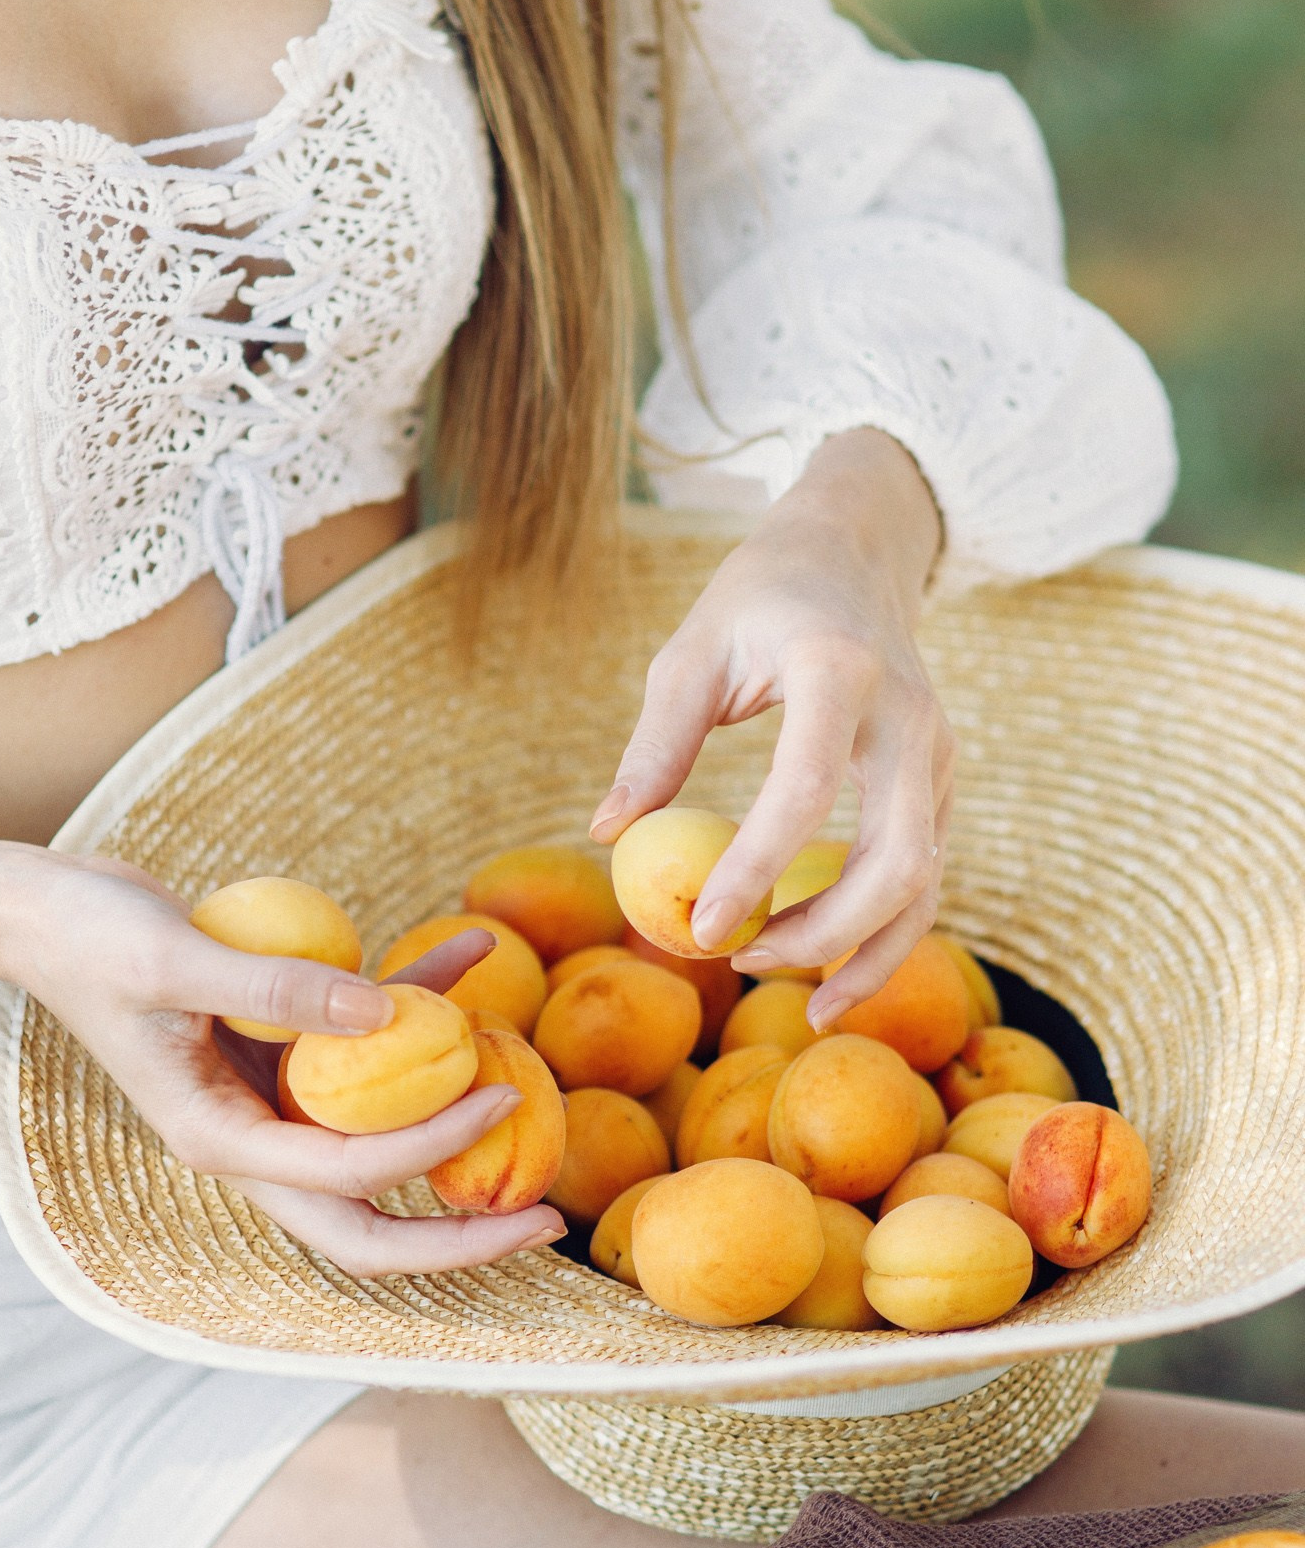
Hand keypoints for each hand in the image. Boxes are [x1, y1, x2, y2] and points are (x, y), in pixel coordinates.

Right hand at [0, 856, 565, 1275]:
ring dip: (451, 1129)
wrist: (49, 911)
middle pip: (369, 1221)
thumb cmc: (93, 937)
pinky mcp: (278, 1053)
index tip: (498, 1096)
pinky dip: (416, 1008)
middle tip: (549, 1224)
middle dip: (460, 1236)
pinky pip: (362, 1050)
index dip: (431, 1150)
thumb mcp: (175, 958)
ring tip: (534, 1102)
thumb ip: (277, 987)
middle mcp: (251, 1140)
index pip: (350, 1178)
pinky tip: (472, 958)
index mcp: (221, 1142)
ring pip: (377, 1148)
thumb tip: (389, 1015)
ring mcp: (267, 1103)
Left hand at [589, 429, 949, 1026]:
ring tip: (794, 996)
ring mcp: (938, 753)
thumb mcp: (692, 651)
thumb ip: (656, 743)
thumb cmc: (760, 598)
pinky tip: (827, 969)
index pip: (805, 790)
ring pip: (925, 880)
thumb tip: (606, 835)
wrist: (855, 551)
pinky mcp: (942, 781)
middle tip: (740, 960)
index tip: (699, 928)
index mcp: (840, 671)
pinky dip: (883, 932)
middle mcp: (909, 717)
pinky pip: (926, 874)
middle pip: (894, 858)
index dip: (755, 869)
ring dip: (863, 950)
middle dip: (822, 931)